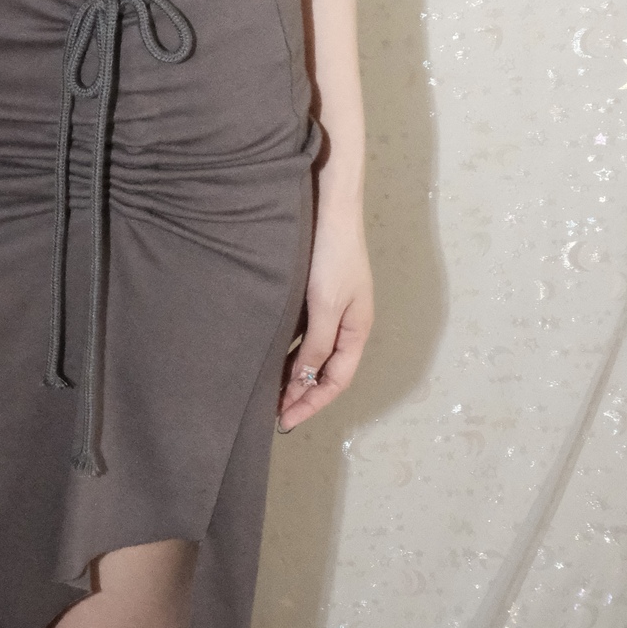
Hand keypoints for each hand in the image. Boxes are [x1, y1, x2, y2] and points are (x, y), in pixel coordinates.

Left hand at [278, 204, 373, 431]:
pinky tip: (272, 359)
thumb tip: (304, 381)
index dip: (312, 403)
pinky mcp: (317, 296)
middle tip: (273, 413)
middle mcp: (347, 325)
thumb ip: (315, 345)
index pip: (336, 381)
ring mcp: (333, 310)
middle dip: (302, 395)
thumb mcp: (323, 305)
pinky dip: (290, 353)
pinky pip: (304, 336)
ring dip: (294, 376)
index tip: (285, 420)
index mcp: (357, 330)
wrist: (330, 207)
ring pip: (314, 355)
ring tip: (269, 393)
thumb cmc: (332, 254)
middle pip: (326, 372)